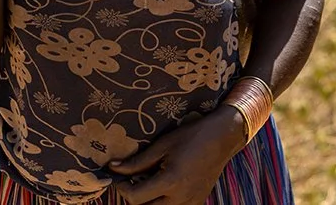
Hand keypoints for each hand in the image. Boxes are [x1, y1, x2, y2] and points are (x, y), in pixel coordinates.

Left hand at [110, 107, 246, 204]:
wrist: (222, 138)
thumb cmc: (192, 136)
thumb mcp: (162, 145)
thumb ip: (137, 162)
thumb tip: (113, 168)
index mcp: (171, 181)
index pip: (135, 197)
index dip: (122, 188)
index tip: (119, 178)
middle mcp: (181, 198)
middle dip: (134, 197)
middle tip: (132, 181)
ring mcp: (191, 203)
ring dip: (149, 202)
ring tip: (148, 184)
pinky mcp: (197, 203)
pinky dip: (164, 202)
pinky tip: (164, 188)